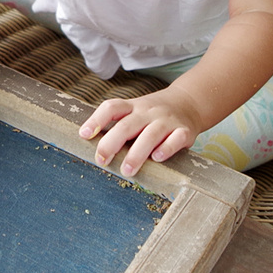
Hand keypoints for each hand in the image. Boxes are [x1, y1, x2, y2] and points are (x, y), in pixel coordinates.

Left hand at [78, 86, 203, 175]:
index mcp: (132, 107)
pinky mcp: (184, 131)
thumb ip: (117, 126)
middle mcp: (148, 112)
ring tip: (126, 170)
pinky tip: (157, 158)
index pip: (112, 108)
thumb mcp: (134, 112)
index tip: (83, 135)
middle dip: (112, 143)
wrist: (189, 102)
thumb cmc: (153, 115)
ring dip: (136, 154)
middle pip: (127, 125)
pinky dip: (166, 149)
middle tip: (102, 160)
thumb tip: (90, 145)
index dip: (96, 120)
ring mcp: (166, 120)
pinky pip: (176, 139)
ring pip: (150, 135)